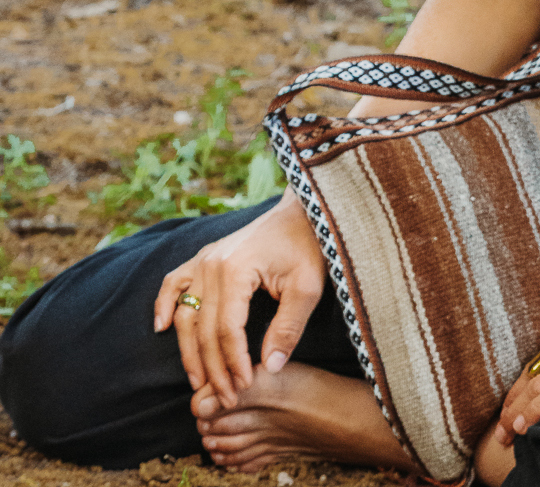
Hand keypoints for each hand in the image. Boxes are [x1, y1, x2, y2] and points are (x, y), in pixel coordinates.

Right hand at [152, 190, 324, 412]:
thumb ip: (289, 327)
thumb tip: (272, 368)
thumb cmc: (308, 247)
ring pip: (185, 314)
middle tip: (225, 397)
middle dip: (213, 368)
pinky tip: (161, 328)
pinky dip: (164, 304)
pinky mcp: (204, 256)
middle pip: (203, 328)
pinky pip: (174, 282)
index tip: (244, 387)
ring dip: (189, 351)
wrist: (303, 212)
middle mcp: (212, 264)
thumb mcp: (308, 287)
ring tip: (200, 381)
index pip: (227, 330)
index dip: (234, 363)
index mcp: (236, 270)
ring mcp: (204, 258)